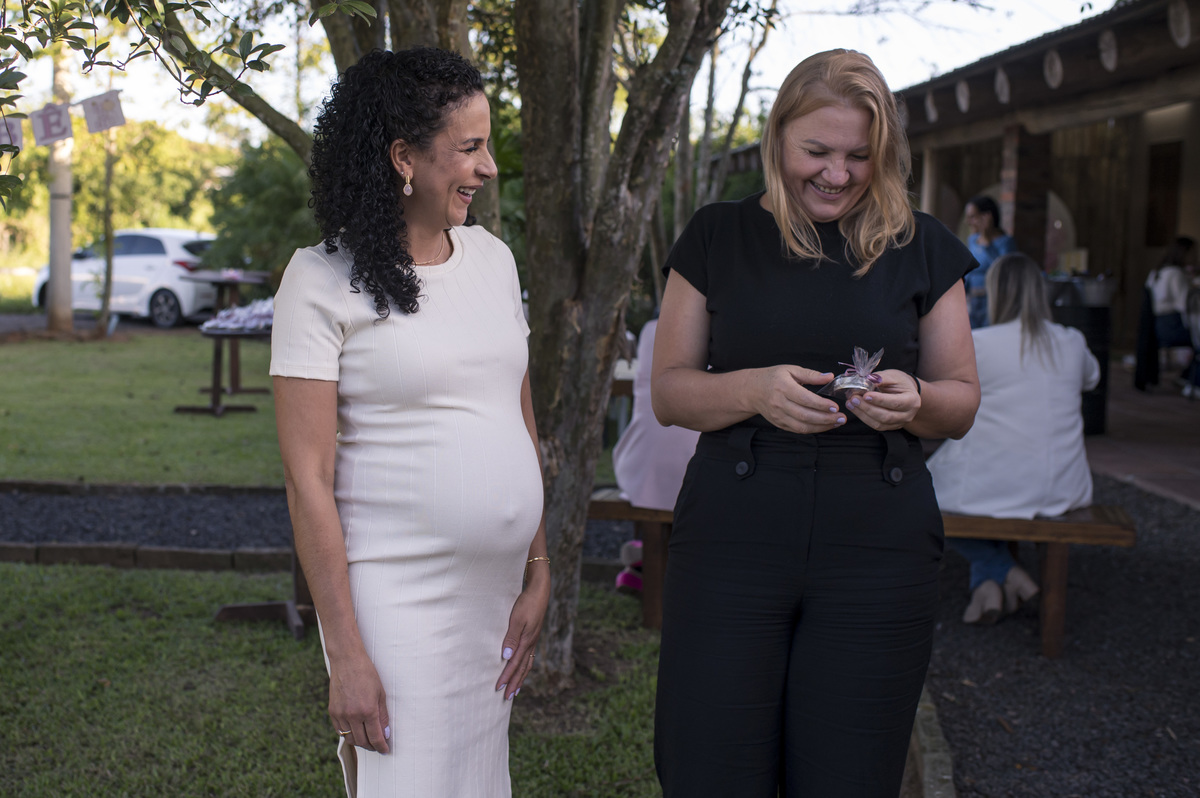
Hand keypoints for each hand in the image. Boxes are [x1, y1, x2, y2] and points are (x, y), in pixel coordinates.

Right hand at [328, 652, 390, 753]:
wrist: (347, 661)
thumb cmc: (367, 674)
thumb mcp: (380, 693)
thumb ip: (383, 715)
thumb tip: (385, 733)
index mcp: (368, 710)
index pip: (375, 737)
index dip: (381, 747)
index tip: (385, 750)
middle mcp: (353, 715)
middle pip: (362, 741)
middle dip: (372, 746)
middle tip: (378, 745)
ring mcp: (341, 714)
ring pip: (350, 739)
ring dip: (360, 742)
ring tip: (367, 739)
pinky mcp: (332, 712)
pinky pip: (340, 731)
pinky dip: (348, 734)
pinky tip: (355, 731)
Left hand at [495, 575, 549, 699]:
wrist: (540, 591)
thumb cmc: (526, 603)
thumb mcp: (517, 619)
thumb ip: (511, 638)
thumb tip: (505, 657)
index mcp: (526, 641)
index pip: (514, 664)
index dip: (506, 677)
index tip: (498, 689)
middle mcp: (531, 643)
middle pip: (522, 668)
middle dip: (514, 683)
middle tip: (507, 697)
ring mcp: (533, 640)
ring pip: (527, 664)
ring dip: (520, 678)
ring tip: (516, 689)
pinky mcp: (533, 635)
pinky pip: (529, 656)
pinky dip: (525, 667)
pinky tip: (523, 668)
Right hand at [750, 365, 844, 433]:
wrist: (752, 390)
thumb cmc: (773, 378)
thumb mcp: (790, 370)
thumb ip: (811, 374)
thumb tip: (829, 377)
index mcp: (783, 387)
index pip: (805, 399)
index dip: (821, 404)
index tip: (835, 406)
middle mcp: (779, 404)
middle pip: (805, 415)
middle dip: (826, 419)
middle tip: (842, 418)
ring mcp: (779, 416)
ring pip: (802, 426)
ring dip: (822, 427)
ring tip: (837, 423)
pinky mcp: (779, 424)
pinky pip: (798, 430)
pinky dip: (813, 430)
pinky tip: (825, 426)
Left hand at [844, 369, 920, 430]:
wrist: (904, 391)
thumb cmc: (899, 382)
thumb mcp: (893, 376)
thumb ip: (881, 378)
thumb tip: (868, 380)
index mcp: (912, 400)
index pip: (896, 403)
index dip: (880, 400)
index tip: (866, 395)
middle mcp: (908, 414)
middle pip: (886, 416)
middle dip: (867, 408)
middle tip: (854, 398)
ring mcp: (899, 423)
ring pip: (879, 424)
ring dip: (862, 414)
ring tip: (850, 403)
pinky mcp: (890, 426)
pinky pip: (875, 425)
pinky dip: (863, 417)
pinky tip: (854, 408)